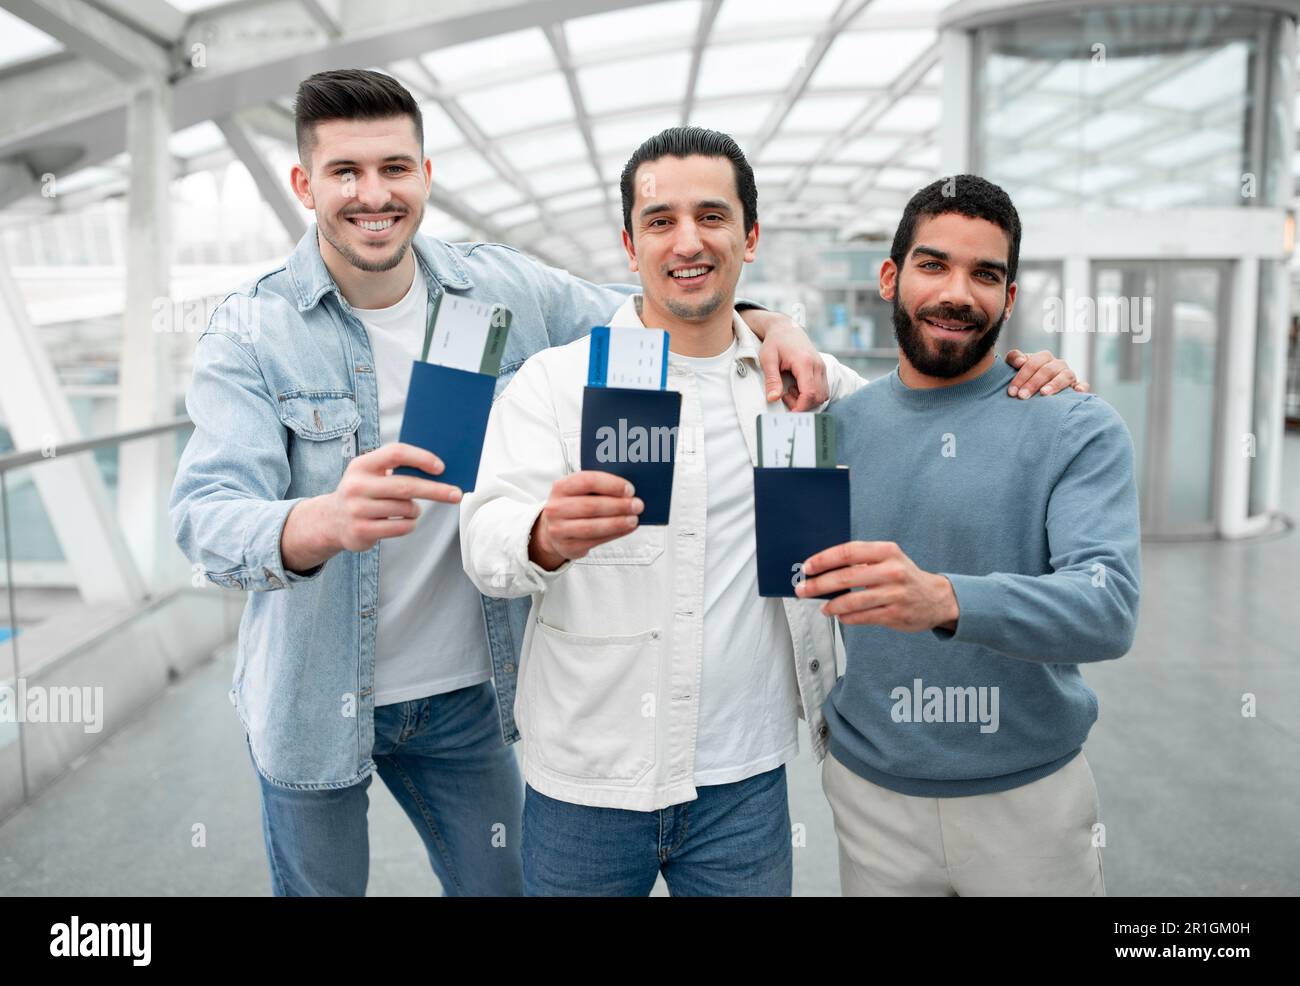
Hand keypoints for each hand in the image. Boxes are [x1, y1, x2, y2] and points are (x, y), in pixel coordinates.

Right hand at [327, 442, 461, 551]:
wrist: (332, 520)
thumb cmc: (366, 492)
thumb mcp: (372, 474)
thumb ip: (398, 469)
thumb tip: (440, 471)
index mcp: (361, 465)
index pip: (395, 453)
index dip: (421, 458)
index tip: (441, 467)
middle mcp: (356, 485)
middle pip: (406, 486)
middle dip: (436, 490)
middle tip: (456, 494)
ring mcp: (357, 510)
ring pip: (406, 509)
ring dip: (416, 510)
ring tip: (411, 508)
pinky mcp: (361, 531)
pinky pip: (401, 527)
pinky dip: (410, 524)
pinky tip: (403, 521)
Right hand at [529, 471, 643, 569]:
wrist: (553, 529)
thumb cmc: (575, 504)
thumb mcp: (579, 491)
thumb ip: (600, 488)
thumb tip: (630, 492)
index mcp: (561, 487)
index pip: (587, 481)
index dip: (611, 485)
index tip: (630, 489)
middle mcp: (556, 508)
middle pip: (591, 506)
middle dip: (618, 506)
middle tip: (638, 505)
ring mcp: (559, 529)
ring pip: (593, 527)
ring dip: (617, 523)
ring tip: (634, 520)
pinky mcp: (568, 546)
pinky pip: (595, 541)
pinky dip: (614, 534)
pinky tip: (626, 529)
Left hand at [744, 310, 828, 409]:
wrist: (785, 328)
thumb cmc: (775, 342)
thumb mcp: (768, 359)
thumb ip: (772, 380)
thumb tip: (773, 399)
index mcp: (805, 362)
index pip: (810, 393)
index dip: (801, 407)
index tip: (789, 412)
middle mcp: (818, 365)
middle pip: (818, 396)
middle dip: (802, 404)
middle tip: (785, 395)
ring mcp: (822, 367)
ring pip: (822, 395)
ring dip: (807, 399)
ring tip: (790, 390)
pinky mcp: (822, 369)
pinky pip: (822, 389)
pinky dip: (811, 394)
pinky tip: (797, 387)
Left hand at [795, 540, 958, 631]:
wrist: (937, 598)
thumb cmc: (904, 576)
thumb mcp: (887, 559)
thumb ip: (860, 562)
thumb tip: (822, 569)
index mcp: (887, 551)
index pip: (848, 552)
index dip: (824, 560)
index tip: (807, 567)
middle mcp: (892, 571)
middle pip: (846, 577)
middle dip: (819, 584)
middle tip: (803, 589)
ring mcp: (894, 594)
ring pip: (852, 601)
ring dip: (831, 605)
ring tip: (822, 606)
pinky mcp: (895, 614)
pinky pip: (862, 617)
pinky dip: (846, 617)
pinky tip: (839, 615)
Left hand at [1004, 349, 1088, 397]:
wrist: (1037, 387)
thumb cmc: (1024, 376)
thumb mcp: (1015, 365)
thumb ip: (1014, 358)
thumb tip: (1021, 361)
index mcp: (1043, 358)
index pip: (1033, 363)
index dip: (1022, 376)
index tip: (1012, 391)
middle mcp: (1057, 364)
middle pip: (1048, 370)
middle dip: (1033, 383)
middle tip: (1022, 396)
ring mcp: (1068, 375)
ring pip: (1065, 375)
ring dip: (1054, 384)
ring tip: (1044, 394)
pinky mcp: (1077, 386)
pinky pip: (1082, 384)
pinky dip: (1081, 387)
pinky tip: (1077, 392)